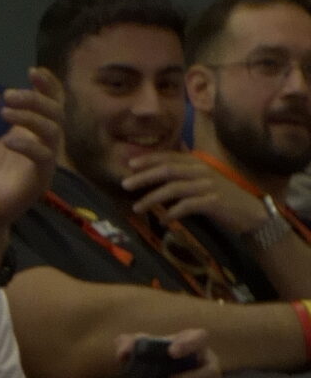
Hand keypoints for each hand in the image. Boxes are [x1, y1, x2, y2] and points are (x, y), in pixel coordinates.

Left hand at [0, 68, 63, 246]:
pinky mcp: (38, 181)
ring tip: (6, 112)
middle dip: (36, 98)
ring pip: (54, 133)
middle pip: (55, 114)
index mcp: (26, 134)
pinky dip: (28, 144)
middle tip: (10, 93)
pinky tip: (7, 140)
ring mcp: (42, 164)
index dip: (47, 86)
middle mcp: (39, 146)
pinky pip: (44, 158)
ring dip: (32, 117)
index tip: (32, 71)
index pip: (48, 105)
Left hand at [116, 328, 222, 377]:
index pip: (200, 337)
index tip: (172, 352)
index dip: (190, 344)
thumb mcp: (133, 348)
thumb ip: (126, 344)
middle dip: (194, 377)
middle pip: (212, 370)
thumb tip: (124, 353)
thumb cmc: (146, 355)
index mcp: (191, 341)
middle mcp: (204, 361)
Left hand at [119, 153, 273, 238]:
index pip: (169, 157)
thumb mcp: (203, 180)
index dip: (148, 159)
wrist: (252, 214)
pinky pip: (187, 206)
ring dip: (152, 198)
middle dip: (143, 177)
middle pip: (167, 170)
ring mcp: (208, 186)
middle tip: (124, 184)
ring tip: (137, 207)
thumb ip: (183, 175)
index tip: (129, 164)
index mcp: (198, 163)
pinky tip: (163, 220)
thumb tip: (154, 176)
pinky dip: (173, 212)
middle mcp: (202, 171)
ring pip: (174, 188)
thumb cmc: (223, 197)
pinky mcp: (214, 202)